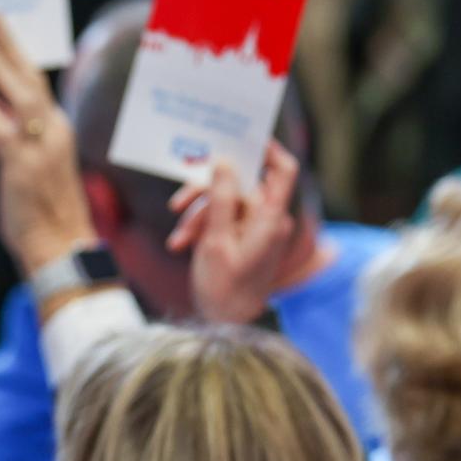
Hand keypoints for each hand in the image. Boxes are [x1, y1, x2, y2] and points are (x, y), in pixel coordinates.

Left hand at [0, 17, 97, 276]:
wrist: (59, 245)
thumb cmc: (43, 207)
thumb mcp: (31, 160)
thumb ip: (13, 129)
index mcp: (58, 130)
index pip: (40, 84)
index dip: (22, 57)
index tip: (4, 33)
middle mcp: (54, 133)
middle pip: (35, 79)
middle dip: (13, 47)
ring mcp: (41, 148)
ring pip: (23, 96)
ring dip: (2, 67)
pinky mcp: (23, 166)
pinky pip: (2, 129)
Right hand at [165, 141, 299, 323]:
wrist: (226, 325)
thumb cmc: (225, 286)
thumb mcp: (216, 240)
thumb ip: (221, 198)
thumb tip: (226, 162)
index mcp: (270, 218)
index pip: (283, 171)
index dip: (268, 149)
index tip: (242, 136)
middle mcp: (269, 220)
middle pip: (240, 186)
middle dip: (206, 195)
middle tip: (178, 204)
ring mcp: (257, 229)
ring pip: (226, 203)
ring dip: (199, 216)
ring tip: (178, 239)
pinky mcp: (245, 238)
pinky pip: (224, 220)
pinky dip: (203, 228)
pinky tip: (182, 243)